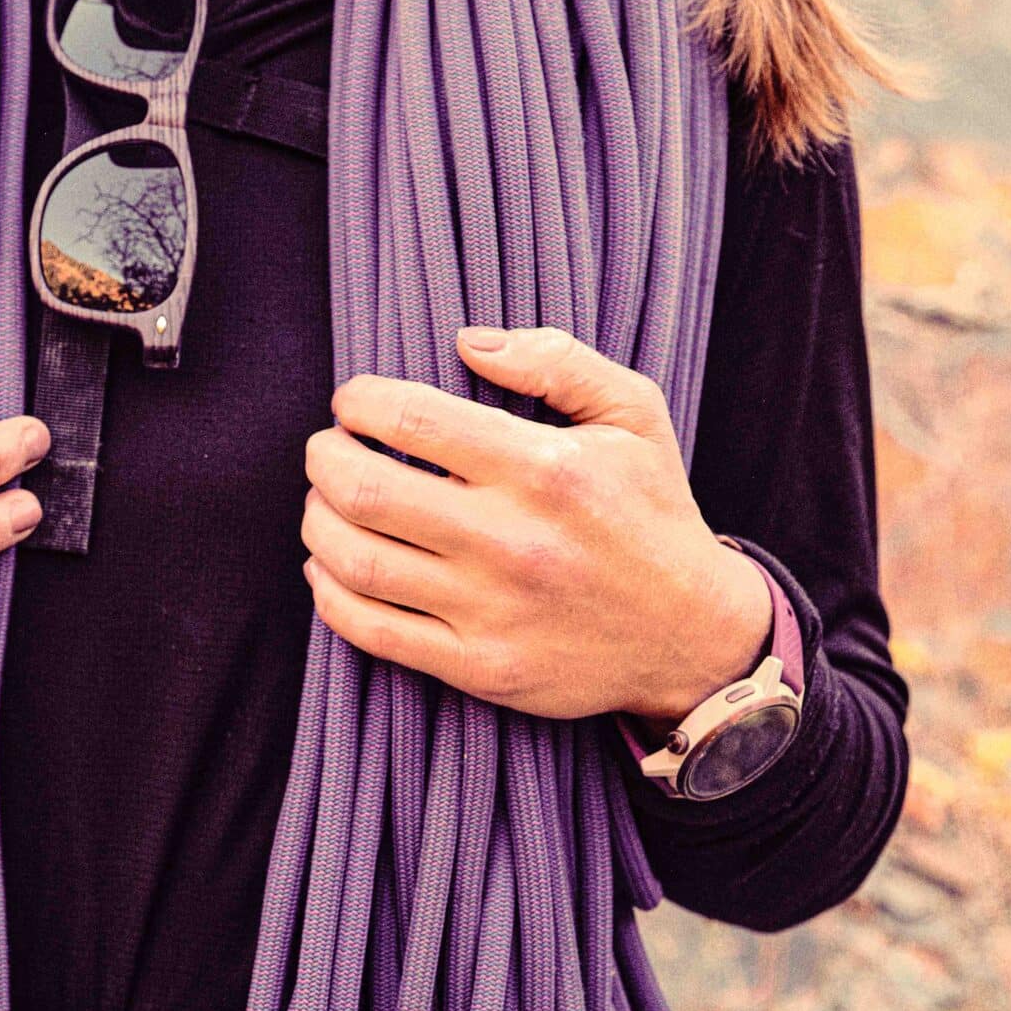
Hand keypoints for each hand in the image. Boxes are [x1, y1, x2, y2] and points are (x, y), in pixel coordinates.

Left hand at [301, 324, 773, 725]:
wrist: (693, 635)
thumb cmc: (652, 512)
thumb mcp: (633, 414)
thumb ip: (556, 361)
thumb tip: (467, 341)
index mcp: (544, 469)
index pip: (411, 419)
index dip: (358, 401)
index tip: (354, 402)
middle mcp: (511, 541)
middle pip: (364, 489)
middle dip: (323, 457)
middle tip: (327, 447)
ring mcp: (491, 611)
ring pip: (356, 560)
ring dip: (317, 521)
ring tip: (325, 501)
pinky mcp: (479, 668)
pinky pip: (371, 630)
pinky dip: (329, 593)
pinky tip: (330, 566)